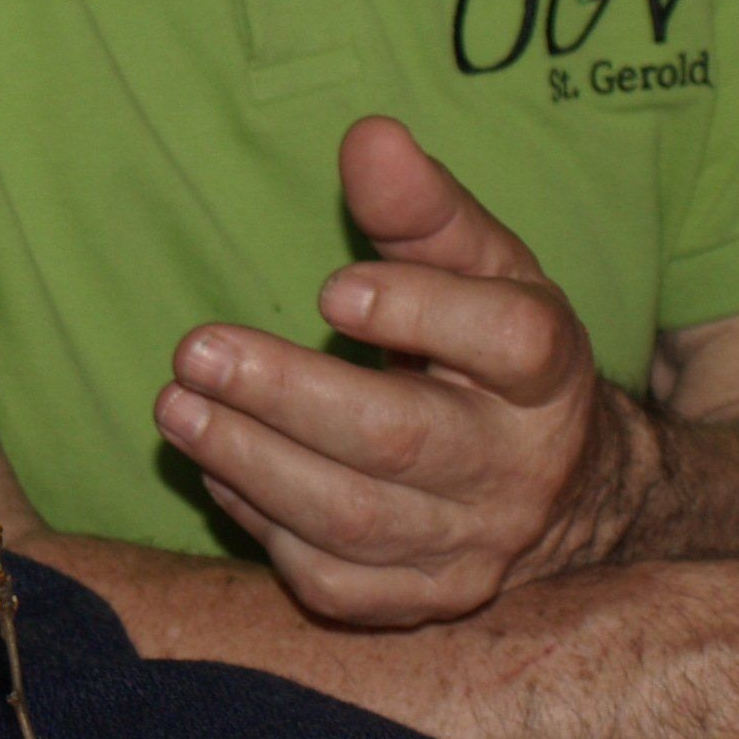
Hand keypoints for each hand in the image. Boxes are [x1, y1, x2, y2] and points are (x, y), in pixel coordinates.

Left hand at [158, 118, 637, 624]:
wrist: (561, 487)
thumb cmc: (499, 352)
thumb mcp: (485, 268)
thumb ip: (424, 206)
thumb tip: (368, 136)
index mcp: (547, 375)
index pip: (508, 342)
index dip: (421, 312)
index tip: (330, 291)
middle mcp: (518, 470)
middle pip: (402, 441)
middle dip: (286, 396)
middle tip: (195, 350)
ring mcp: (473, 548)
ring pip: (354, 521)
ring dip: (250, 463)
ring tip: (177, 407)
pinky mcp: (429, 601)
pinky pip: (335, 581)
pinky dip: (264, 527)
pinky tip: (218, 470)